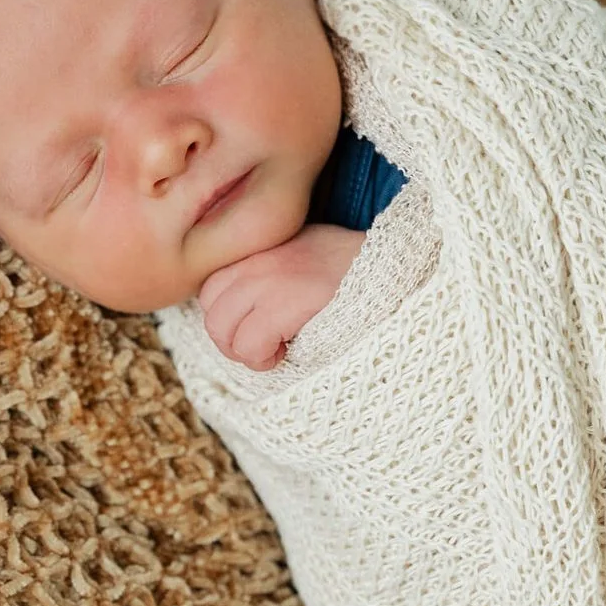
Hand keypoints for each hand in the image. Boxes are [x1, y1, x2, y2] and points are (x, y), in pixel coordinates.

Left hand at [197, 224, 365, 370]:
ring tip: (277, 348)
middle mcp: (256, 258)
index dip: (231, 317)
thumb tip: (240, 309)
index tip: (260, 324)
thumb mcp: (302, 254)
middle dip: (233, 339)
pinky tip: (288, 351)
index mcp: (258, 246)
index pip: (211, 289)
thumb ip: (267, 270)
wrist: (393, 267)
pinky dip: (263, 358)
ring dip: (246, 351)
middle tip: (266, 344)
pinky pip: (249, 346)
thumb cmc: (352, 268)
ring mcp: (269, 278)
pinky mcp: (286, 302)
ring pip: (221, 331)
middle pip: (211, 312)